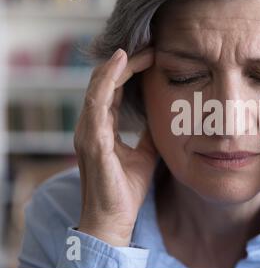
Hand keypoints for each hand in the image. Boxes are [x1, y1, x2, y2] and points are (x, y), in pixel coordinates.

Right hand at [74, 48, 157, 246]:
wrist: (114, 221)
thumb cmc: (126, 190)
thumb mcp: (145, 154)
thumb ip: (148, 133)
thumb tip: (162, 116)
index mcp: (102, 128)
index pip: (113, 90)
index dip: (129, 71)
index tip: (151, 56)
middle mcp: (91, 126)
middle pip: (105, 84)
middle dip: (125, 63)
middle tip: (149, 46)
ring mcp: (89, 133)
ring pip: (98, 88)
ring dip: (117, 65)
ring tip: (136, 48)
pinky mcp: (93, 142)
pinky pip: (98, 104)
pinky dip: (107, 80)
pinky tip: (121, 63)